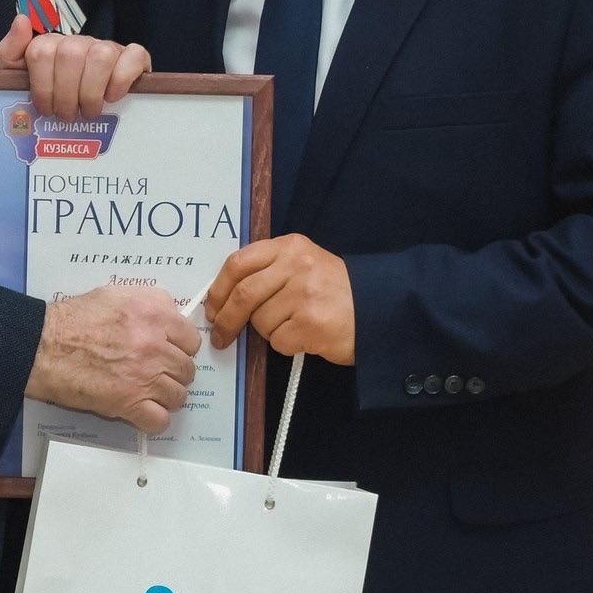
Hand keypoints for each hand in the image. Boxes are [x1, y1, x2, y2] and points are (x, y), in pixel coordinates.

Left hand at [0, 15, 151, 120]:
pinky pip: (134, 55)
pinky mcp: (134, 57)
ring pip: (100, 55)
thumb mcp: (22, 79)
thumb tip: (21, 21)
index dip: (42, 86)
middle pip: (70, 55)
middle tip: (67, 117)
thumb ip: (11, 52)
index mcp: (52, 45)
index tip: (46, 109)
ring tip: (88, 112)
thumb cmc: (56, 98)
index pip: (42, 52)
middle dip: (66, 94)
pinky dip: (122, 79)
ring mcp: (108, 47)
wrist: (92, 117)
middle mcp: (80, 42)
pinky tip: (113, 97)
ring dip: (91, 91)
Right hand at [25, 284, 200, 433]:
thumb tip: (172, 315)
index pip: (191, 340)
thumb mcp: (117, 293)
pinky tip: (141, 411)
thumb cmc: (75, 319)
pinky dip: (152, 419)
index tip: (168, 352)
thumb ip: (151, 301)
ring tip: (147, 392)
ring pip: (178, 396)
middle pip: (187, 370)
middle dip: (172, 373)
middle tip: (154, 373)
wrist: (44, 346)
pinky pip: (159, 420)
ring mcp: (145, 376)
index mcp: (155, 314)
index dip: (179, 348)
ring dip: (164, 396)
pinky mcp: (129, 403)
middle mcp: (155, 345)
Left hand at [205, 236, 355, 364]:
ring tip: (292, 326)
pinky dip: (286, 345)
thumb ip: (269, 271)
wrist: (380, 309)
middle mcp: (296, 266)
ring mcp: (304, 294)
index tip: (212, 307)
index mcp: (289, 247)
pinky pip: (278, 341)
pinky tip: (305, 336)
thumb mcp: (304, 266)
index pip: (238, 263)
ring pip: (260, 321)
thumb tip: (223, 298)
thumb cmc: (336, 292)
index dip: (218, 289)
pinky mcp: (311, 323)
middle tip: (221, 335)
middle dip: (226, 319)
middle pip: (243, 294)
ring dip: (268, 332)